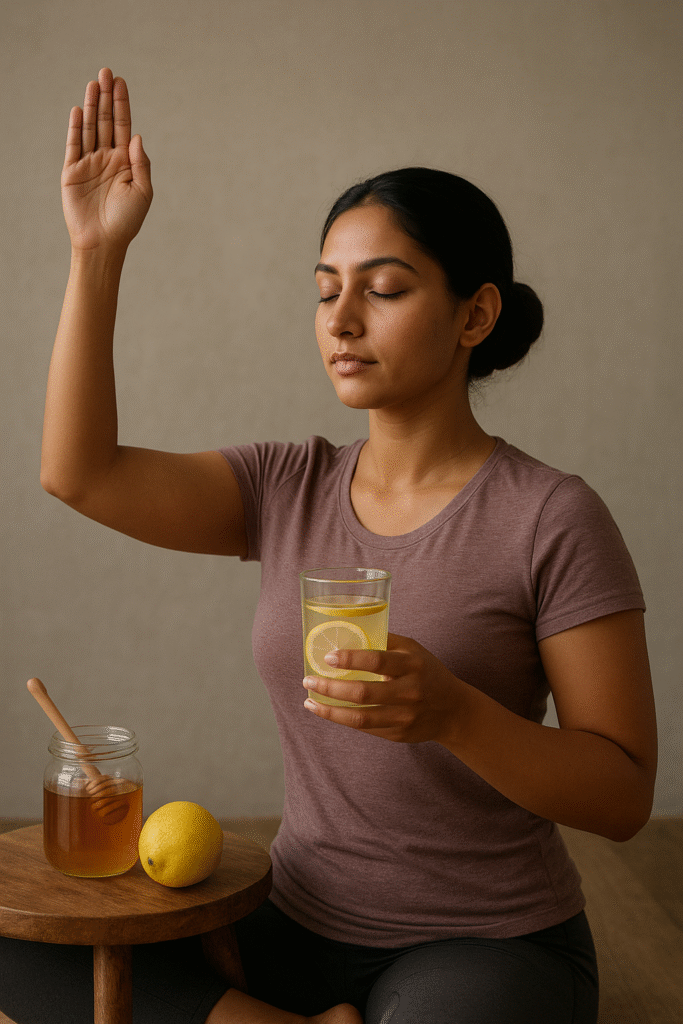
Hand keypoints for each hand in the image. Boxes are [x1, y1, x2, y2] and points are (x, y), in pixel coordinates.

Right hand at [61, 68, 151, 253]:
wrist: (103, 242)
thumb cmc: (126, 221)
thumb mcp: (143, 192)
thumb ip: (140, 163)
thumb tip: (136, 135)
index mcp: (125, 162)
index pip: (122, 126)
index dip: (121, 104)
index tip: (121, 82)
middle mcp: (107, 159)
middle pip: (105, 121)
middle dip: (106, 97)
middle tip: (106, 72)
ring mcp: (89, 164)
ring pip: (89, 128)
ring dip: (91, 105)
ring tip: (94, 83)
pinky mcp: (72, 172)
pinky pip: (74, 145)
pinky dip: (76, 127)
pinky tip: (79, 110)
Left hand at [302, 632, 465, 743]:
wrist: (454, 711)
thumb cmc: (427, 672)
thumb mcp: (413, 650)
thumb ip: (386, 641)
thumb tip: (349, 628)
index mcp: (412, 665)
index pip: (377, 660)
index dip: (350, 658)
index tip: (327, 657)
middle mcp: (409, 692)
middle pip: (363, 693)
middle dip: (330, 687)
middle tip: (308, 680)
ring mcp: (404, 717)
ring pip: (360, 718)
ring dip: (330, 710)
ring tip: (310, 701)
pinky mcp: (398, 734)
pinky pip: (365, 729)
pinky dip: (343, 720)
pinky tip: (328, 711)